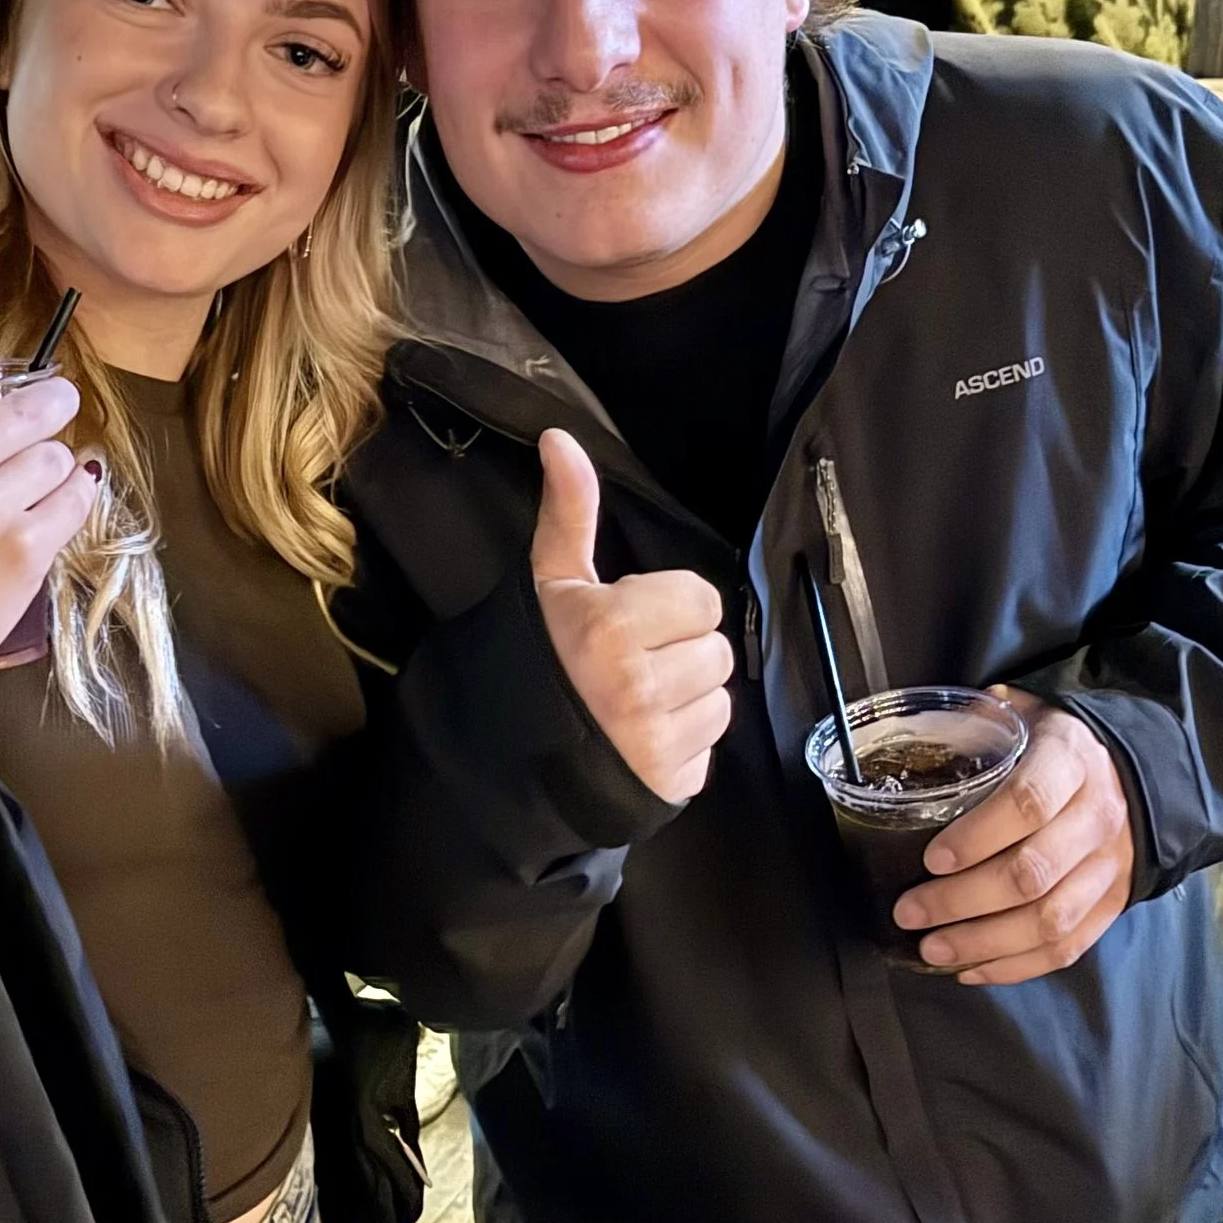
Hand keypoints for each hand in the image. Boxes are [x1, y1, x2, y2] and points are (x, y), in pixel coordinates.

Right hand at [530, 428, 732, 804]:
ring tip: (636, 703)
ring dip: (686, 698)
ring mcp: (657, 743)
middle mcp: (640, 688)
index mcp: (612, 629)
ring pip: (719, 699)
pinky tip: (640, 739)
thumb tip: (560, 439)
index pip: (701, 598)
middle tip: (631, 663)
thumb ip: (569, 514)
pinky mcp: (671, 784)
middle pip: (714, 648)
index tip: (628, 622)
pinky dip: (683, 744)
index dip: (668, 607)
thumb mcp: (550, 584)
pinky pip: (710, 749)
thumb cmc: (535, 659)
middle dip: (679, 651)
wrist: (503, 755)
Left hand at [895, 691, 1135, 983]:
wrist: (1134, 772)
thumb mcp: (1022, 715)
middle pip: (1032, 873)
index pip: (1029, 803)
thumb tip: (913, 733)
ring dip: (983, 943)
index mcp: (1070, 760)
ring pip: (1050, 920)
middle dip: (962, 901)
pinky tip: (970, 968)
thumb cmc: (1055, 746)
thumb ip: (974, 721)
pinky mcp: (1111, 905)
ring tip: (931, 948)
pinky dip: (1015, 966)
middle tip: (909, 911)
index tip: (931, 859)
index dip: (977, 837)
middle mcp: (1097, 816)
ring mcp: (1109, 866)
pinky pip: (1067, 947)